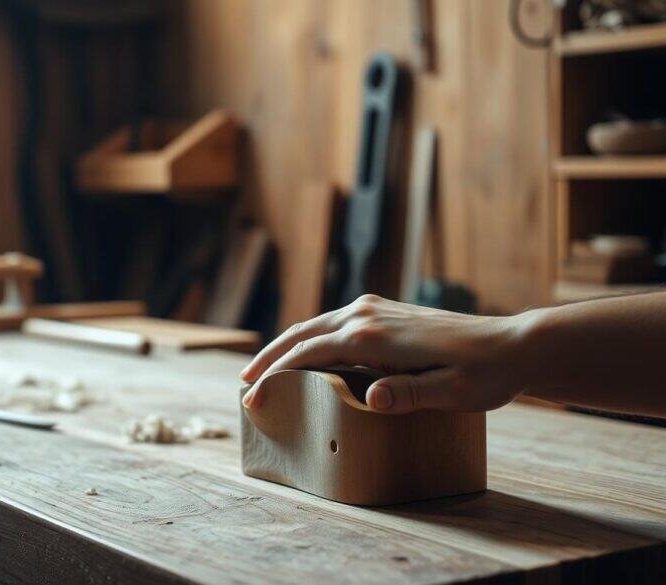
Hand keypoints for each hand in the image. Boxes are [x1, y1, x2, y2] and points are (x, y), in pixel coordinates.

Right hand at [240, 295, 532, 413]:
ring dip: (287, 345)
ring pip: (316, 324)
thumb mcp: (449, 393)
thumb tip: (370, 398)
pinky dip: (310, 338)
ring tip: (266, 368)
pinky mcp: (385, 312)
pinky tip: (308, 353)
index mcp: (373, 336)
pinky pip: (334, 323)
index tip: (253, 398)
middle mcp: (367, 315)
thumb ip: (408, 396)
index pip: (308, 354)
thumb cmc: (483, 375)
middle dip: (270, 357)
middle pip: (302, 333)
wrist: (512, 345)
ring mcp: (375, 309)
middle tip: (245, 383)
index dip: (275, 375)